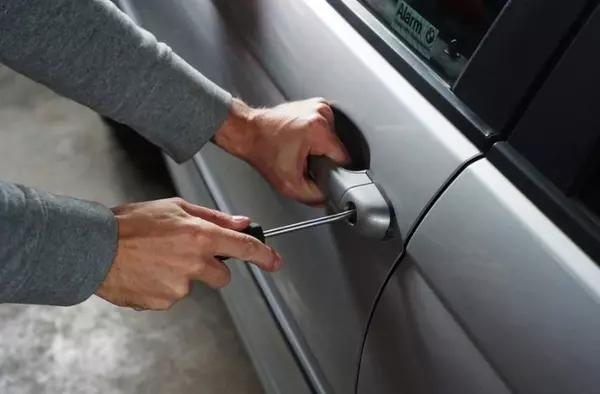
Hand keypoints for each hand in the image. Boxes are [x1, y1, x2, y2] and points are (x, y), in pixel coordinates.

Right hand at [96, 198, 280, 310]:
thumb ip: (213, 217)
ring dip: (182, 276)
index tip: (274, 262)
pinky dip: (163, 286)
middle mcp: (194, 263)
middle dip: (210, 268)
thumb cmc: (131, 223)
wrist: (95, 247)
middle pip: (222, 276)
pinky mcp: (163, 302)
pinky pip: (172, 296)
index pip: (244, 248)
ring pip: (193, 285)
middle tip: (185, 254)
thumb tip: (241, 223)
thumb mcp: (175, 207)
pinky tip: (147, 272)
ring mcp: (179, 286)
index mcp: (200, 236)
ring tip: (156, 259)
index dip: (264, 256)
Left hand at [214, 98, 349, 204]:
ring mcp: (318, 106)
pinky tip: (302, 141)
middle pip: (337, 148)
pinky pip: (325, 128)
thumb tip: (327, 197)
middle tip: (305, 161)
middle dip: (324, 159)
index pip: (344, 158)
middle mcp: (321, 113)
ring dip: (321, 148)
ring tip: (301, 150)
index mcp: (318, 130)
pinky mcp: (315, 105)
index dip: (333, 171)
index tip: (320, 173)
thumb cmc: (263, 150)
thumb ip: (313, 196)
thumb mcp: (289, 185)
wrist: (248, 132)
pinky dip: (317, 137)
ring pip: (333, 139)